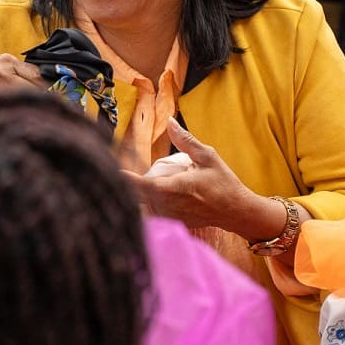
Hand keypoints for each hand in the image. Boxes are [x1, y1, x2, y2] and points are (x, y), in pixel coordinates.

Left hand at [133, 119, 275, 233]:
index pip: (138, 185)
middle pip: (136, 195)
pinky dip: (151, 203)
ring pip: (143, 205)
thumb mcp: (207, 157)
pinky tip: (160, 194)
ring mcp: (169, 217)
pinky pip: (154, 212)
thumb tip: (169, 120)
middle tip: (119, 170)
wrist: (236, 212)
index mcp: (173, 188)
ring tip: (146, 182)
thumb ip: (185, 140)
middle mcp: (168, 206)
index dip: (122, 178)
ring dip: (140, 194)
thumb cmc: (224, 183)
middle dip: (128, 184)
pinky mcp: (172, 223)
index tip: (108, 170)